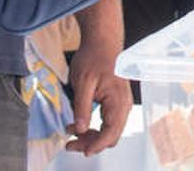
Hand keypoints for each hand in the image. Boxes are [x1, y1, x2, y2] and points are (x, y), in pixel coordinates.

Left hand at [63, 33, 130, 155]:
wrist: (102, 41)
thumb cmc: (94, 57)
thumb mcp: (83, 82)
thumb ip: (82, 107)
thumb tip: (80, 129)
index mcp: (118, 101)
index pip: (110, 133)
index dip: (96, 145)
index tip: (81, 150)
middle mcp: (124, 105)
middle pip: (110, 136)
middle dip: (91, 143)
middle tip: (69, 142)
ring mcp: (121, 105)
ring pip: (109, 131)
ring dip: (91, 136)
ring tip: (70, 132)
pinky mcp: (115, 103)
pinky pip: (107, 122)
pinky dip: (94, 127)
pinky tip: (78, 124)